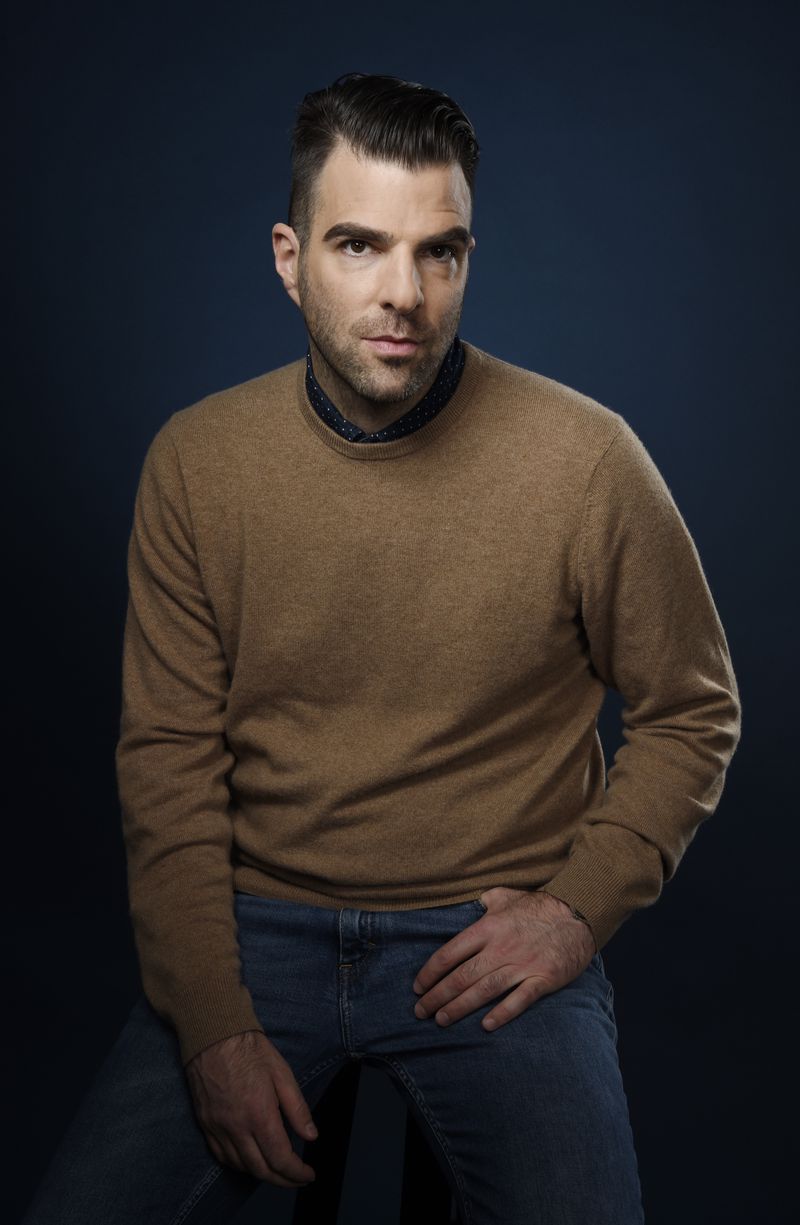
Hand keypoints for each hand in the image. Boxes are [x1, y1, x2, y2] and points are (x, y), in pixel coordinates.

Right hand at [185, 1030, 317, 1186]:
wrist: (213, 1035)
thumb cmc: (249, 1049)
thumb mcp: (282, 1073)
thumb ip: (297, 1108)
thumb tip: (311, 1136)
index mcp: (259, 1114)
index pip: (280, 1158)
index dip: (297, 1173)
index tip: (308, 1174)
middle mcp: (236, 1127)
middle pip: (261, 1169)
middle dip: (283, 1180)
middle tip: (297, 1178)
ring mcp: (218, 1128)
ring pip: (240, 1167)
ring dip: (262, 1174)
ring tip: (278, 1170)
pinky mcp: (205, 1124)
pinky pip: (222, 1156)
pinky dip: (239, 1165)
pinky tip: (250, 1160)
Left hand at [412, 887, 596, 1031]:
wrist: (578, 914)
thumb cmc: (539, 906)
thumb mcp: (506, 896)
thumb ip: (484, 902)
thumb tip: (469, 905)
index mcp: (488, 927)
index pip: (450, 953)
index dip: (431, 972)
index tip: (418, 987)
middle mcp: (501, 948)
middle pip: (462, 976)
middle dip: (437, 996)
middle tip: (420, 1011)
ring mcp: (522, 964)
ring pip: (484, 990)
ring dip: (459, 1007)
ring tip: (441, 1020)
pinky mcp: (542, 978)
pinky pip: (519, 1000)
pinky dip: (502, 1013)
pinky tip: (486, 1026)